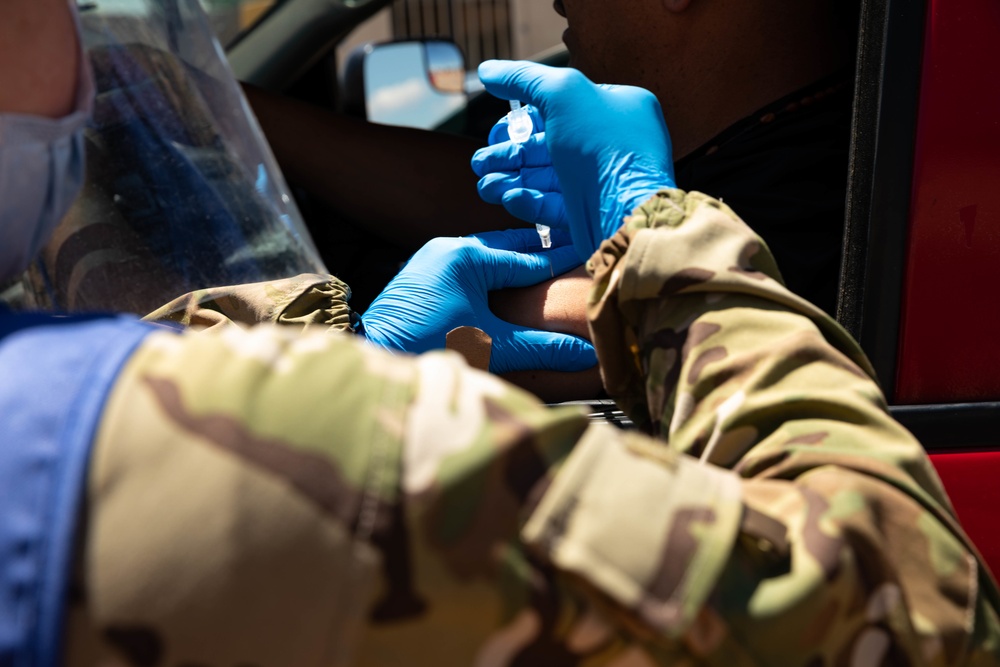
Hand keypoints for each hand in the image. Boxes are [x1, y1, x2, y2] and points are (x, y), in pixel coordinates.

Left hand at [361, 228, 595, 373]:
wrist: (373, 352)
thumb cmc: (430, 346)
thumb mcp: (492, 346)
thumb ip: (542, 347)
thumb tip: (587, 353)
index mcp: (470, 256)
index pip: (529, 258)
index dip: (562, 261)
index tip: (589, 258)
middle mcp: (450, 247)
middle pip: (508, 247)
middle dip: (540, 254)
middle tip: (572, 259)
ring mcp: (433, 257)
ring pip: (486, 253)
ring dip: (513, 262)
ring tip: (543, 273)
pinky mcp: (423, 273)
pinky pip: (467, 264)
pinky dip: (490, 272)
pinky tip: (504, 288)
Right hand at [473, 61, 675, 260]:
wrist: (628, 214)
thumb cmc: (604, 149)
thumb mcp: (563, 93)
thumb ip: (524, 78)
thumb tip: (489, 70)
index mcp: (617, 110)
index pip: (562, 108)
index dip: (523, 119)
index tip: (497, 133)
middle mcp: (611, 144)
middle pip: (546, 146)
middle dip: (509, 154)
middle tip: (480, 163)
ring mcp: (599, 181)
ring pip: (545, 178)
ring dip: (511, 179)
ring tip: (485, 186)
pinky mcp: (590, 213)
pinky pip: (554, 204)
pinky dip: (528, 201)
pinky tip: (509, 199)